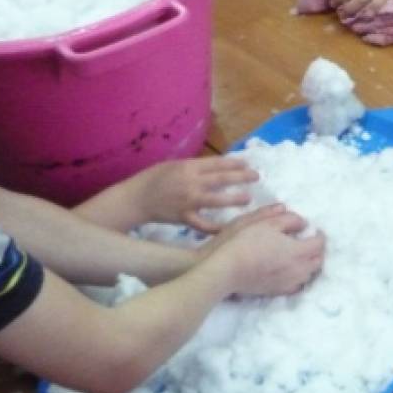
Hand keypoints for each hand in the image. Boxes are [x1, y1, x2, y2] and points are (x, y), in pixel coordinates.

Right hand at [128, 157, 258, 232]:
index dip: (235, 163)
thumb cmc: (152, 179)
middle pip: (221, 179)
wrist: (135, 199)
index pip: (217, 163)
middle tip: (256, 177)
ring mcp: (188, 201)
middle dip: (242, 177)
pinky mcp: (185, 218)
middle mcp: (190, 183)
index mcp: (188, 167)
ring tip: (247, 198)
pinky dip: (217, 228)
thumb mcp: (173, 165)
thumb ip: (194, 167)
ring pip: (217, 200)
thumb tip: (216, 167)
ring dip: (234, 199)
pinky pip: (204, 225)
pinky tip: (229, 228)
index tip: (248, 164)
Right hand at [204, 204, 324, 296]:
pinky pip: (296, 285)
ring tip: (300, 254)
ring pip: (308, 274)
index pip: (319, 244)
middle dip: (317, 250)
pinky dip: (299, 277)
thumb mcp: (265, 222)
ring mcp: (288, 283)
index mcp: (298, 251)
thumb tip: (302, 222)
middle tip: (309, 241)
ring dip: (309, 264)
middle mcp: (297, 270)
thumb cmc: (244, 241)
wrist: (225, 270)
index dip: (319, 234)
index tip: (314, 229)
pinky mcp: (277, 291)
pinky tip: (290, 270)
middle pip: (318, 261)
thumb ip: (287, 219)